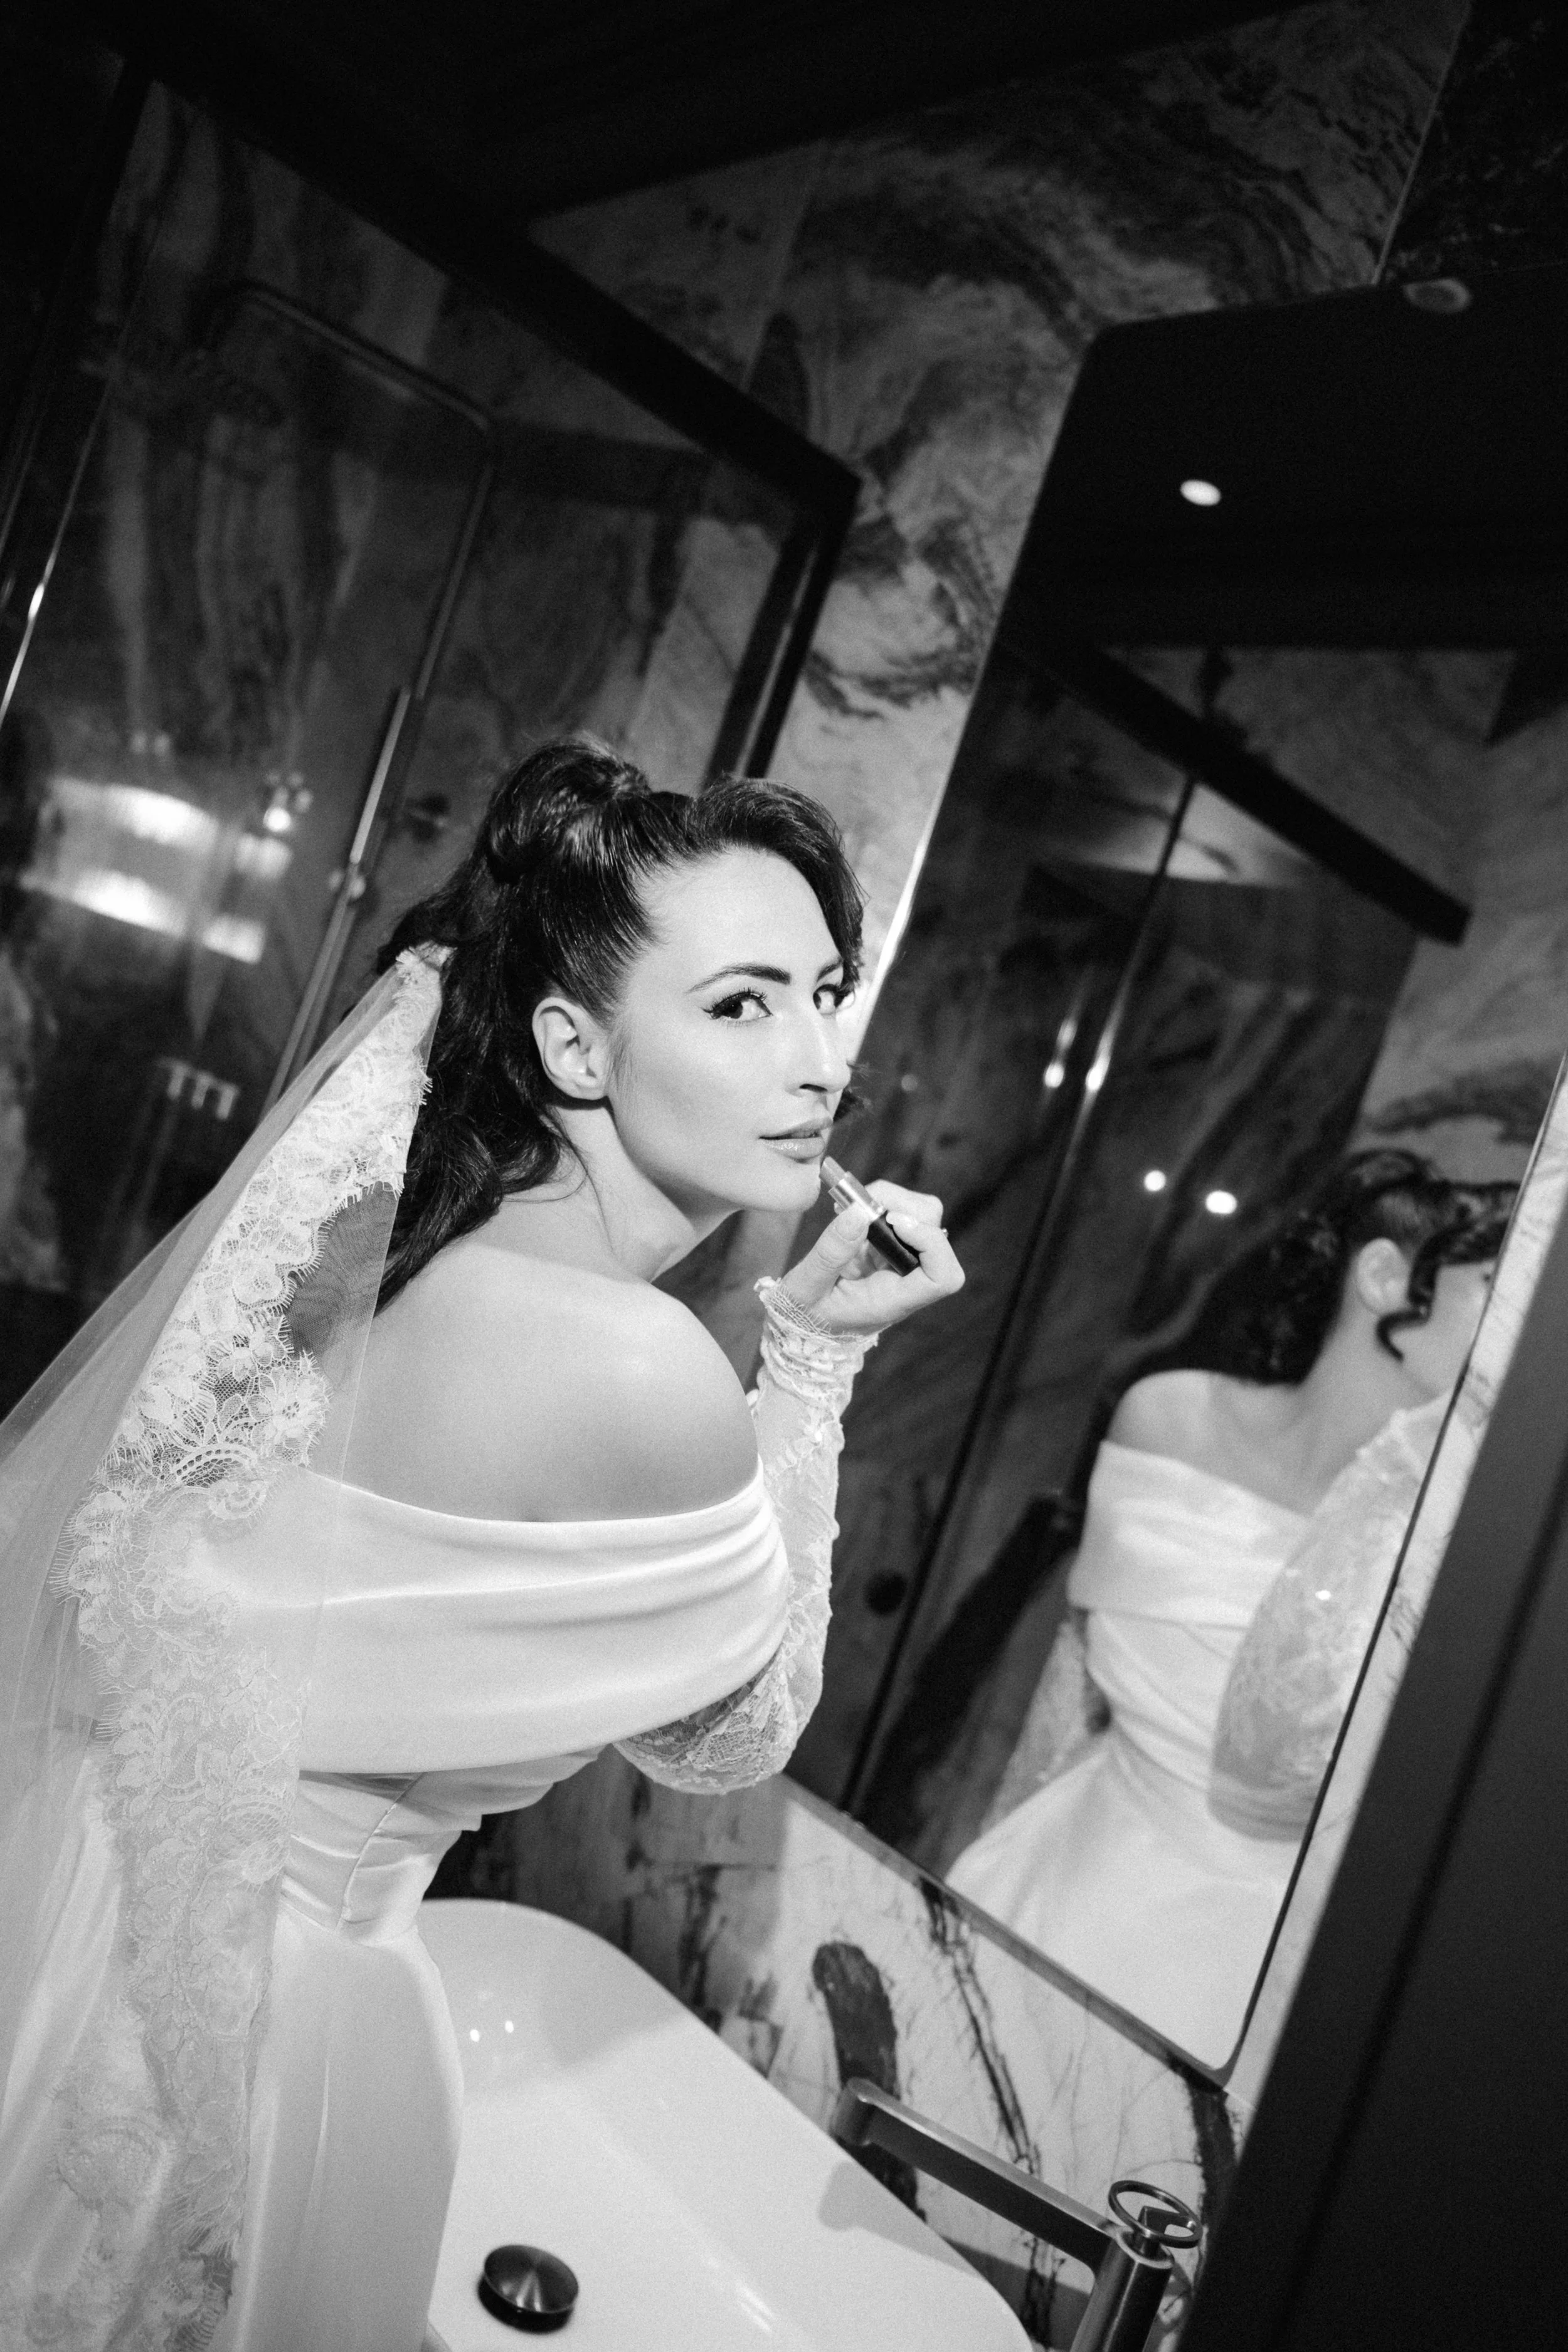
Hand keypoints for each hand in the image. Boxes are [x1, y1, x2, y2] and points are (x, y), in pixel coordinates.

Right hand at [779, 1180, 963, 1336]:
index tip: (894, 1223)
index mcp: (893, 1301)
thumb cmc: (804, 1316)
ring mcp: (900, 1263)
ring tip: (852, 1206)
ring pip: (924, 1219)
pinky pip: (903, 1215)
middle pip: (937, 1236)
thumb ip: (831, 1255)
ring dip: (892, 1201)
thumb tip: (859, 1214)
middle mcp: (906, 1282)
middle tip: (862, 1203)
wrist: (802, 1322)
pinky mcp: (889, 1248)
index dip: (931, 1243)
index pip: (944, 1277)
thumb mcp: (805, 1290)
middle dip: (904, 1207)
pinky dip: (881, 1203)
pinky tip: (851, 1211)